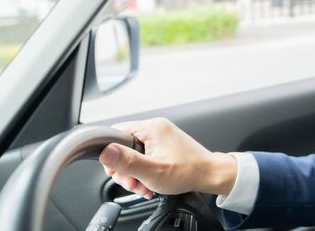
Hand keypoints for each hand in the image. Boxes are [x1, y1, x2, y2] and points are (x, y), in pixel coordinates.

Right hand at [98, 117, 236, 199]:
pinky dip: (145, 171)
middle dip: (126, 169)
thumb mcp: (152, 171)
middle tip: (133, 183)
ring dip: (136, 174)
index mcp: (152, 128)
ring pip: (135, 154)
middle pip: (124, 147)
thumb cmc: (187, 171)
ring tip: (144, 186)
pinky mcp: (164, 145)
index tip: (116, 171)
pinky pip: (146, 156)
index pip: (116, 133)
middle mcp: (156, 128)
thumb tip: (105, 152)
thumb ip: (127, 162)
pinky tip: (150, 183)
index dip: (112, 154)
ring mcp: (161, 136)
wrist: (210, 174)